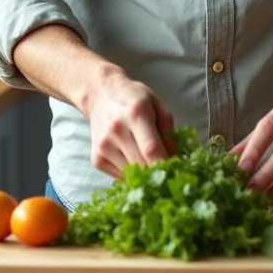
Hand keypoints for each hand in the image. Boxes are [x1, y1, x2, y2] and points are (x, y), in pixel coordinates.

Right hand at [80, 64, 174, 179]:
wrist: (100, 95)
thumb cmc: (134, 99)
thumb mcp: (157, 105)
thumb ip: (168, 130)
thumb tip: (174, 158)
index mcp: (136, 113)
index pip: (151, 149)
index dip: (165, 165)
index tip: (176, 172)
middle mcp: (117, 130)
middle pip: (142, 165)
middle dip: (157, 171)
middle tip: (165, 167)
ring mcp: (104, 146)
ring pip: (131, 175)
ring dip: (143, 172)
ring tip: (145, 158)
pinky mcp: (97, 159)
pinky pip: (120, 177)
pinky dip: (130, 173)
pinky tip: (131, 157)